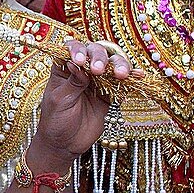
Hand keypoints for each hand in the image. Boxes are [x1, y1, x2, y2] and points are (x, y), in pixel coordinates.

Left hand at [34, 41, 132, 158]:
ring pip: (112, 64)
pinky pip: (123, 82)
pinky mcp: (111, 93)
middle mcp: (82, 69)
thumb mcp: (59, 100)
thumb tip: (78, 64)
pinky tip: (138, 75)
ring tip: (120, 74)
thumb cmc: (55, 120)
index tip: (80, 61)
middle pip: (95, 52)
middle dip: (99, 57)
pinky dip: (132, 77)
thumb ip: (72, 82)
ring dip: (119, 64)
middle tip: (99, 70)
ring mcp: (98, 80)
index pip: (71, 49)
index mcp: (64, 67)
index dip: (78, 50)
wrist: (66, 144)